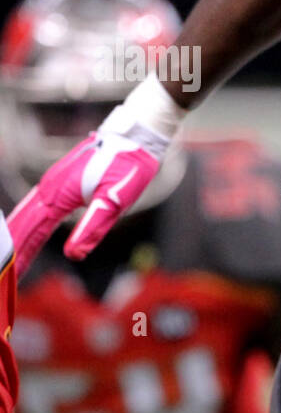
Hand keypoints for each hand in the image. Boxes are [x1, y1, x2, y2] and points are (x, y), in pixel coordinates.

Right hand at [7, 80, 181, 273]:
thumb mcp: (115, 201)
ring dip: (16, 234)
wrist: (136, 134)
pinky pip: (37, 205)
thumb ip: (93, 228)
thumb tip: (73, 255)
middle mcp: (49, 188)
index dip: (20, 256)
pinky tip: (27, 229)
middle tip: (5, 275)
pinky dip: (27, 221)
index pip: (31, 232)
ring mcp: (53, 182)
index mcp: (59, 196)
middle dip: (11, 248)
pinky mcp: (61, 180)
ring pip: (27, 212)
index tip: (11, 278)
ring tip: (9, 256)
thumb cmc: (129, 166)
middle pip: (22, 223)